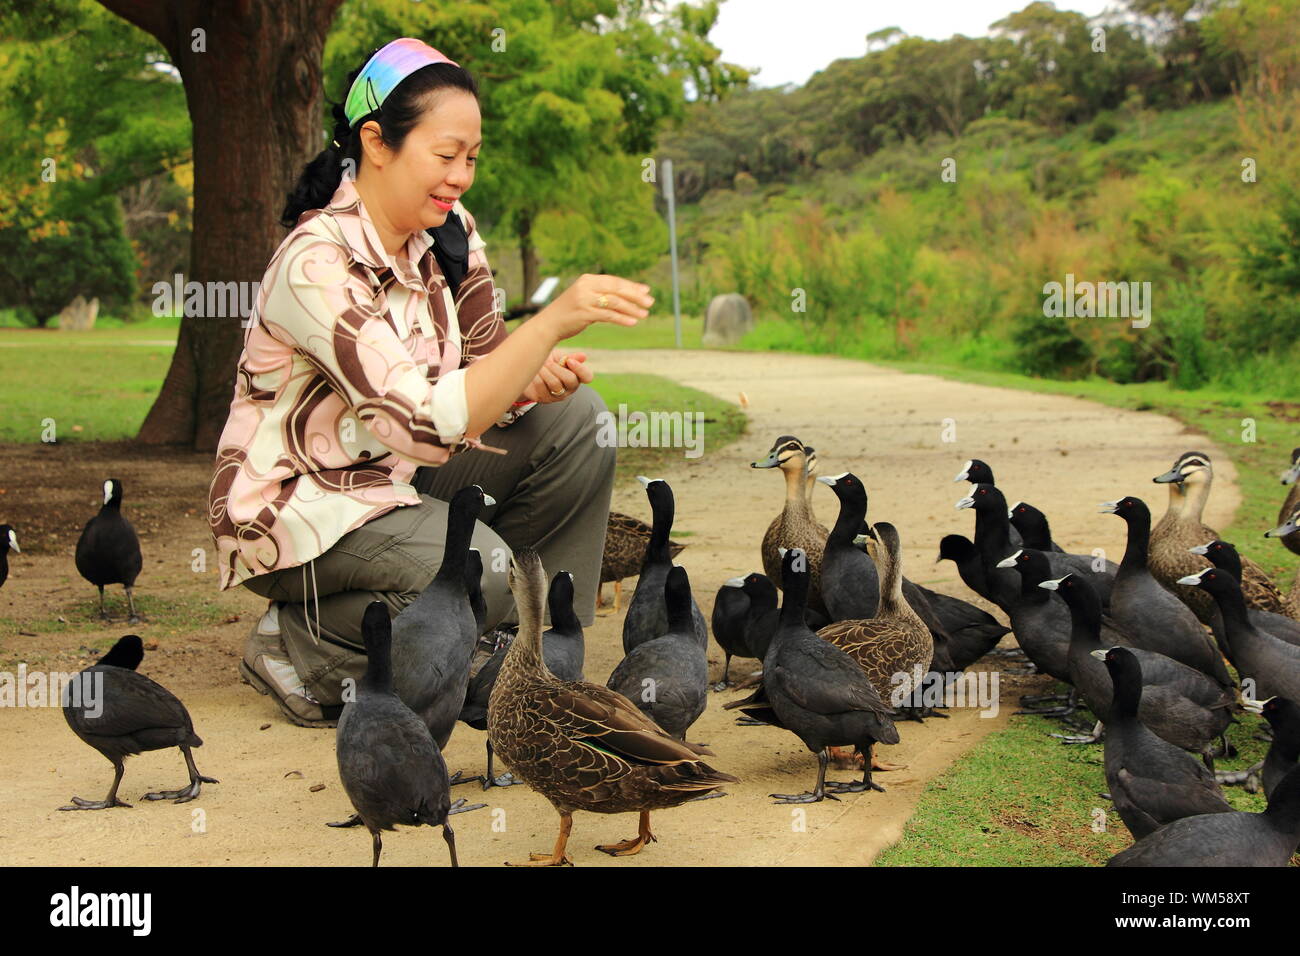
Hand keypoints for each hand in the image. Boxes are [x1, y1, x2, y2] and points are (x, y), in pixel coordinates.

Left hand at [518, 351, 593, 403]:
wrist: (529, 370)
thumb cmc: (548, 362)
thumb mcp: (559, 357)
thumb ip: (570, 357)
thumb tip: (584, 356)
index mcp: (577, 376)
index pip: (587, 377)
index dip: (580, 369)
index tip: (569, 361)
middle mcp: (570, 388)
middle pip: (571, 380)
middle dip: (558, 368)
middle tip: (548, 361)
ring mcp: (558, 395)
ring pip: (555, 384)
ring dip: (546, 371)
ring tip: (540, 365)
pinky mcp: (544, 399)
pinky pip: (542, 387)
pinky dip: (537, 376)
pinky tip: (534, 372)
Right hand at [533, 273, 651, 341]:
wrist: (549, 324)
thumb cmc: (570, 313)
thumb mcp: (585, 298)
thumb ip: (602, 296)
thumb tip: (626, 296)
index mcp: (587, 280)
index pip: (614, 281)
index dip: (631, 286)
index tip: (646, 291)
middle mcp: (586, 287)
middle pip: (616, 289)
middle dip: (635, 296)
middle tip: (650, 302)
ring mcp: (584, 300)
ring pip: (614, 302)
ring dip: (632, 309)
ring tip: (645, 314)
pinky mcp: (584, 313)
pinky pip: (608, 316)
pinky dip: (622, 319)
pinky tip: (633, 322)